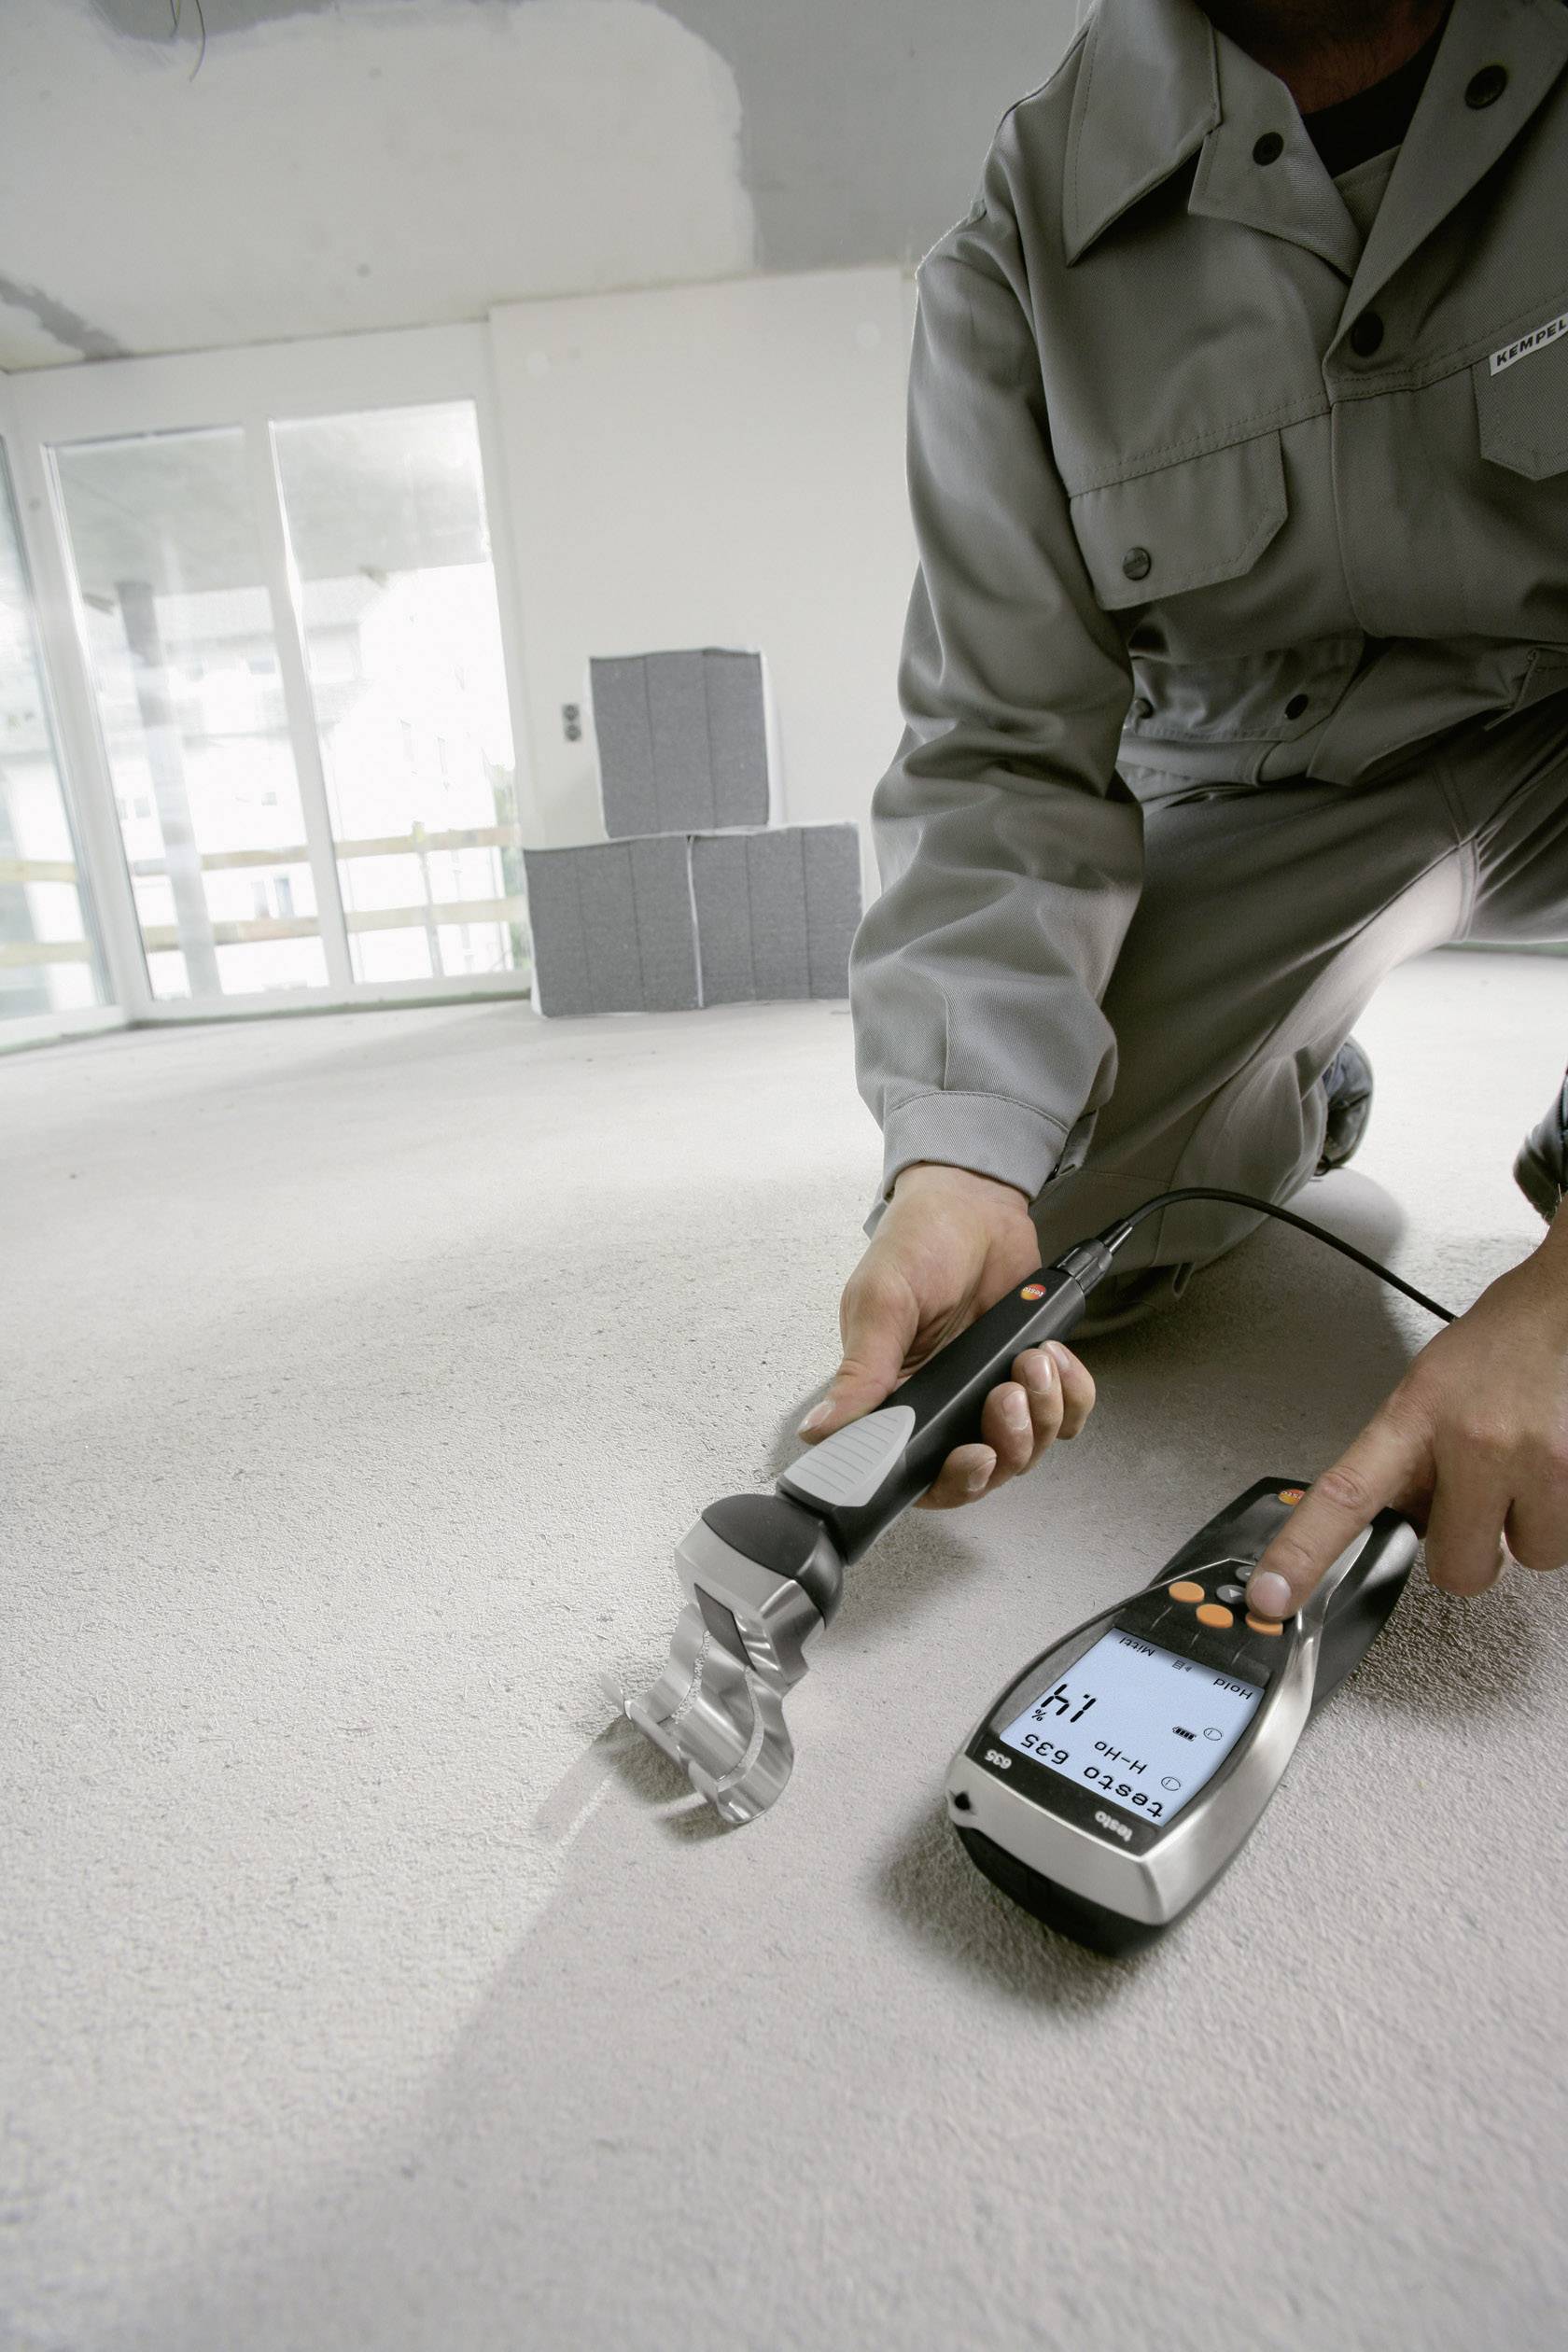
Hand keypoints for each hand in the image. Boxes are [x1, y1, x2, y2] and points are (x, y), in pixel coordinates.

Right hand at [797, 1161, 1095, 1507]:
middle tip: (1003, 1398)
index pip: (918, 1472)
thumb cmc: (918, 1243)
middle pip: (983, 1473)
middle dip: (1005, 1447)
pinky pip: (1066, 1415)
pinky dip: (1071, 1395)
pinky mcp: (1031, 1375)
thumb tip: (821, 1428)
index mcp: (896, 1399)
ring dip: (1040, 1412)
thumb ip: (861, 1372)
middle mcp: (944, 1406)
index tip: (970, 1459)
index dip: (951, 1482)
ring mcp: (991, 1394)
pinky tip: (1053, 1358)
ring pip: (1030, 1448)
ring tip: (1028, 1361)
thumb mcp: (881, 1303)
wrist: (974, 1201)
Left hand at [1246, 1227, 1567, 1618]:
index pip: (1344, 1496)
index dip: (1303, 1555)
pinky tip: (1552, 1465)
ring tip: (1527, 1470)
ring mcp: (1536, 1460)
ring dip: (1526, 1528)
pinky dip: (1559, 1513)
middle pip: (1459, 1568)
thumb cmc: (1499, 1346)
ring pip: (1528, 1556)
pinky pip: (1564, 1538)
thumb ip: (1407, 1459)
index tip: (1270, 1597)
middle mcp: (1474, 1442)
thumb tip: (1394, 1525)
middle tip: (1480, 1504)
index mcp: (1415, 1417)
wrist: (1566, 1307)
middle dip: (1471, 1551)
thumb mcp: (1429, 1390)